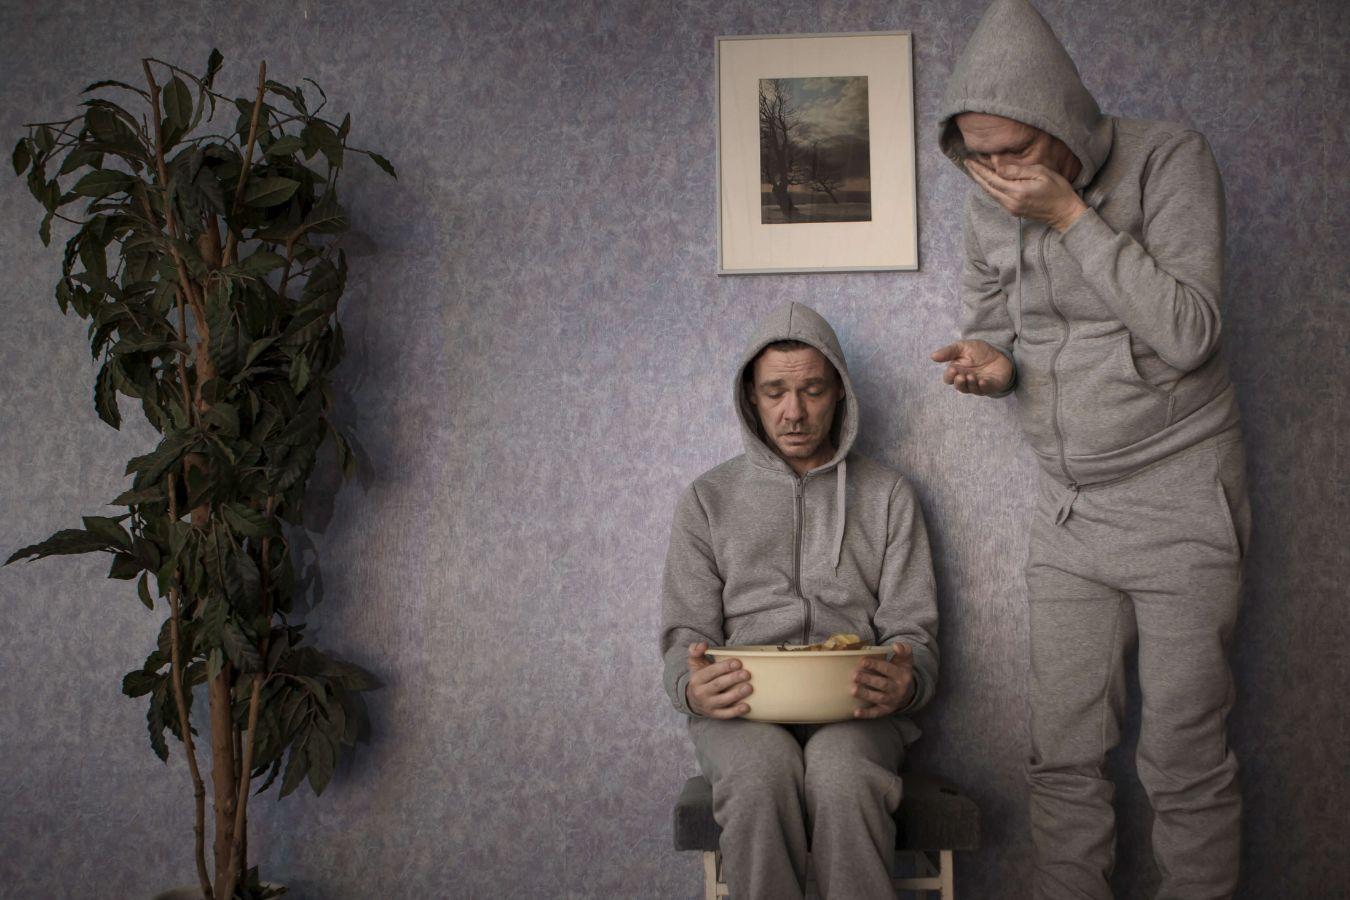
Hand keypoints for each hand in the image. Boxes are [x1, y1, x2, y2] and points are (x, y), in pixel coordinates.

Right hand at [685, 642, 751, 718]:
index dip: (724, 667)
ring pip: (723, 700)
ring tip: (749, 688)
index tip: (738, 662)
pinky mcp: (714, 714)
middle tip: (747, 674)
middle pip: (718, 685)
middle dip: (733, 679)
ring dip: (736, 694)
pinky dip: (736, 711)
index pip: (711, 672)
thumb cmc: (700, 677)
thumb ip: (696, 651)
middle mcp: (701, 692)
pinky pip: (725, 714)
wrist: (692, 699)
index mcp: (697, 678)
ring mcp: (708, 705)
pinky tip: (747, 707)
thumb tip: (703, 644)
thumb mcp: (695, 663)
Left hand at [851, 643, 915, 718]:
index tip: (862, 661)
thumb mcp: (906, 660)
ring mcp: (892, 700)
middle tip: (854, 675)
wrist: (910, 693)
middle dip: (868, 679)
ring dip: (865, 694)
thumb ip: (903, 650)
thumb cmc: (902, 672)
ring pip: (878, 698)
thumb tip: (896, 645)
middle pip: (882, 684)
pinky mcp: (886, 710)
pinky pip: (876, 713)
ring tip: (853, 689)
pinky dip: (866, 714)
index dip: (875, 665)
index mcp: (901, 675)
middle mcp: (897, 688)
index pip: (888, 669)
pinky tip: (855, 712)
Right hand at [931, 339, 1012, 394]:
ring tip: (972, 376)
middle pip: (959, 386)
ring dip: (970, 384)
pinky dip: (983, 387)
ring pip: (970, 389)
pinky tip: (982, 381)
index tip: (952, 370)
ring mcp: (978, 385)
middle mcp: (966, 380)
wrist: (1000, 354)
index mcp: (957, 371)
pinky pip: (985, 390)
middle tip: (961, 376)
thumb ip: (948, 352)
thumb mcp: (962, 347)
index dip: (949, 376)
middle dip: (959, 383)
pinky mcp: (990, 386)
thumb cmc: (979, 352)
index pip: (949, 378)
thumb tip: (932, 356)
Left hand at [965, 159, 1086, 231]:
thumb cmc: (1057, 190)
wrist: (1065, 213)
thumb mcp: (1040, 173)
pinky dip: (989, 188)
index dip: (979, 169)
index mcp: (1016, 191)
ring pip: (990, 193)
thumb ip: (1018, 170)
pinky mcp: (1013, 211)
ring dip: (981, 181)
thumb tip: (998, 167)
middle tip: (967, 163)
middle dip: (976, 174)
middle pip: (987, 187)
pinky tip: (986, 182)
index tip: (970, 160)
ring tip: (973, 170)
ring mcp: (1011, 208)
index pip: (992, 179)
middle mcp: (1010, 202)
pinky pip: (997, 198)